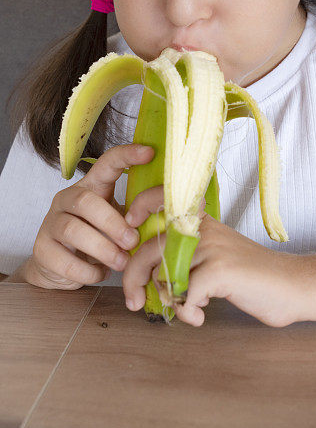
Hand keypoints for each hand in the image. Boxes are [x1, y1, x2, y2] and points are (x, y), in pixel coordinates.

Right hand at [28, 144, 153, 289]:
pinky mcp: (41, 250)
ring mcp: (50, 223)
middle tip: (133, 241)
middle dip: (112, 223)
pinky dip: (88, 272)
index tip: (150, 153)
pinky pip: (65, 261)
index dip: (127, 156)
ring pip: (72, 230)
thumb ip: (134, 216)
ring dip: (103, 249)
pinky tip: (101, 274)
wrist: (60, 266)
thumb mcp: (118, 221)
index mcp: (91, 186)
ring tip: (122, 263)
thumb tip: (163, 215)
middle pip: (85, 201)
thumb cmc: (97, 237)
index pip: (106, 163)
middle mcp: (66, 199)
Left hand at [122, 187, 305, 326]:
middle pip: (149, 249)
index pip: (161, 200)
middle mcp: (203, 229)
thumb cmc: (253, 277)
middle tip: (133, 301)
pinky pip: (184, 296)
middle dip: (134, 279)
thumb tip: (151, 277)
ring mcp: (211, 248)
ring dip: (170, 300)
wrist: (293, 286)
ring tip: (190, 308)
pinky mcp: (218, 270)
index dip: (139, 208)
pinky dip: (188, 312)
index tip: (130, 227)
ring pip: (163, 275)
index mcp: (202, 221)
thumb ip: (186, 258)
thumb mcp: (216, 256)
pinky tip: (201, 315)